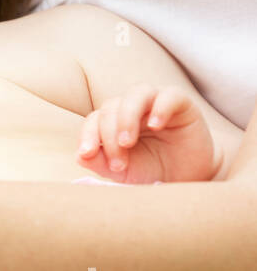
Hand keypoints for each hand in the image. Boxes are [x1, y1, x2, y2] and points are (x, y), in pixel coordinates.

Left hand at [77, 84, 218, 183]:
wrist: (190, 176)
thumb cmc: (154, 170)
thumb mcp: (125, 172)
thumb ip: (101, 162)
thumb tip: (79, 156)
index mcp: (114, 121)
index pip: (94, 119)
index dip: (88, 135)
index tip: (87, 154)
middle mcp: (132, 107)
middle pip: (111, 107)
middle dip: (109, 136)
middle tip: (118, 163)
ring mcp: (155, 101)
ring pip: (136, 94)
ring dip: (127, 117)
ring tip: (127, 142)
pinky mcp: (180, 102)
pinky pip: (168, 96)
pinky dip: (160, 108)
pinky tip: (156, 126)